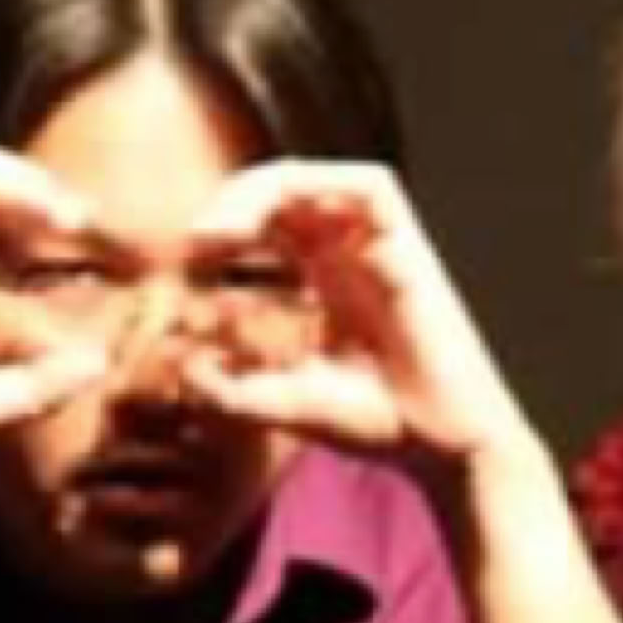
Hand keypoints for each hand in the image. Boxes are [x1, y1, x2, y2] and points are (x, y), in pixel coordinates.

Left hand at [173, 161, 532, 466]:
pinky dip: (319, 186)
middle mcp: (348, 254)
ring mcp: (379, 246)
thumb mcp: (282, 404)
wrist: (440, 443)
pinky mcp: (409, 245)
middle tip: (197, 241)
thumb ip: (230, 391)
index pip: (265, 224)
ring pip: (314, 179)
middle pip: (280, 192)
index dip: (220, 229)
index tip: (186, 265)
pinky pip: (369, 185)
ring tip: (221, 231)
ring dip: (260, 190)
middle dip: (230, 201)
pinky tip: (276, 221)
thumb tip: (182, 367)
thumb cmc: (376, 423)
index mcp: (322, 280)